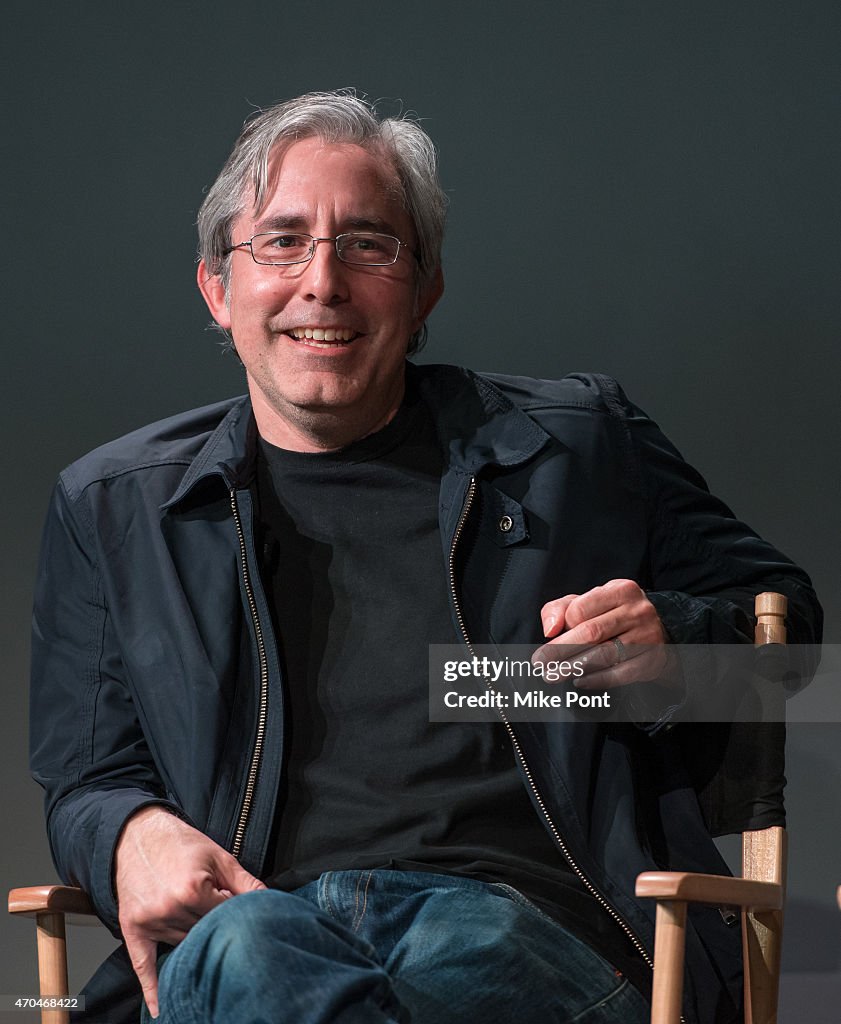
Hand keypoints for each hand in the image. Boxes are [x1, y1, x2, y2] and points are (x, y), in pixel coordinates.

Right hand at [114, 806, 265, 1017]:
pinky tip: (160, 1008)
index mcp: (194, 889)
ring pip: (184, 944)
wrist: (136, 833)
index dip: (231, 909)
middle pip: (206, 932)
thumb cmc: (180, 843)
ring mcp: (150, 921)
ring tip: (193, 911)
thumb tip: (271, 903)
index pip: (226, 917)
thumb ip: (247, 883)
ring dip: (194, 936)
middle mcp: (170, 908)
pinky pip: (143, 965)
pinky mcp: (133, 929)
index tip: (228, 898)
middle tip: (211, 904)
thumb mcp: (220, 856)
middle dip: (214, 923)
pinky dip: (152, 988)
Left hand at [535, 579, 668, 686]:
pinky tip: (580, 680)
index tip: (549, 639)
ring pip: (604, 654)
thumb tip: (549, 629)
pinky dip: (597, 680)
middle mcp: (637, 611)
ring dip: (574, 667)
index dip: (563, 626)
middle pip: (591, 633)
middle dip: (560, 650)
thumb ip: (561, 609)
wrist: (655, 629)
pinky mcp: (651, 660)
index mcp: (620, 590)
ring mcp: (647, 636)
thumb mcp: (589, 601)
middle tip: (541, 663)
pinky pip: (621, 674)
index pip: (580, 609)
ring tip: (554, 674)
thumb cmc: (614, 613)